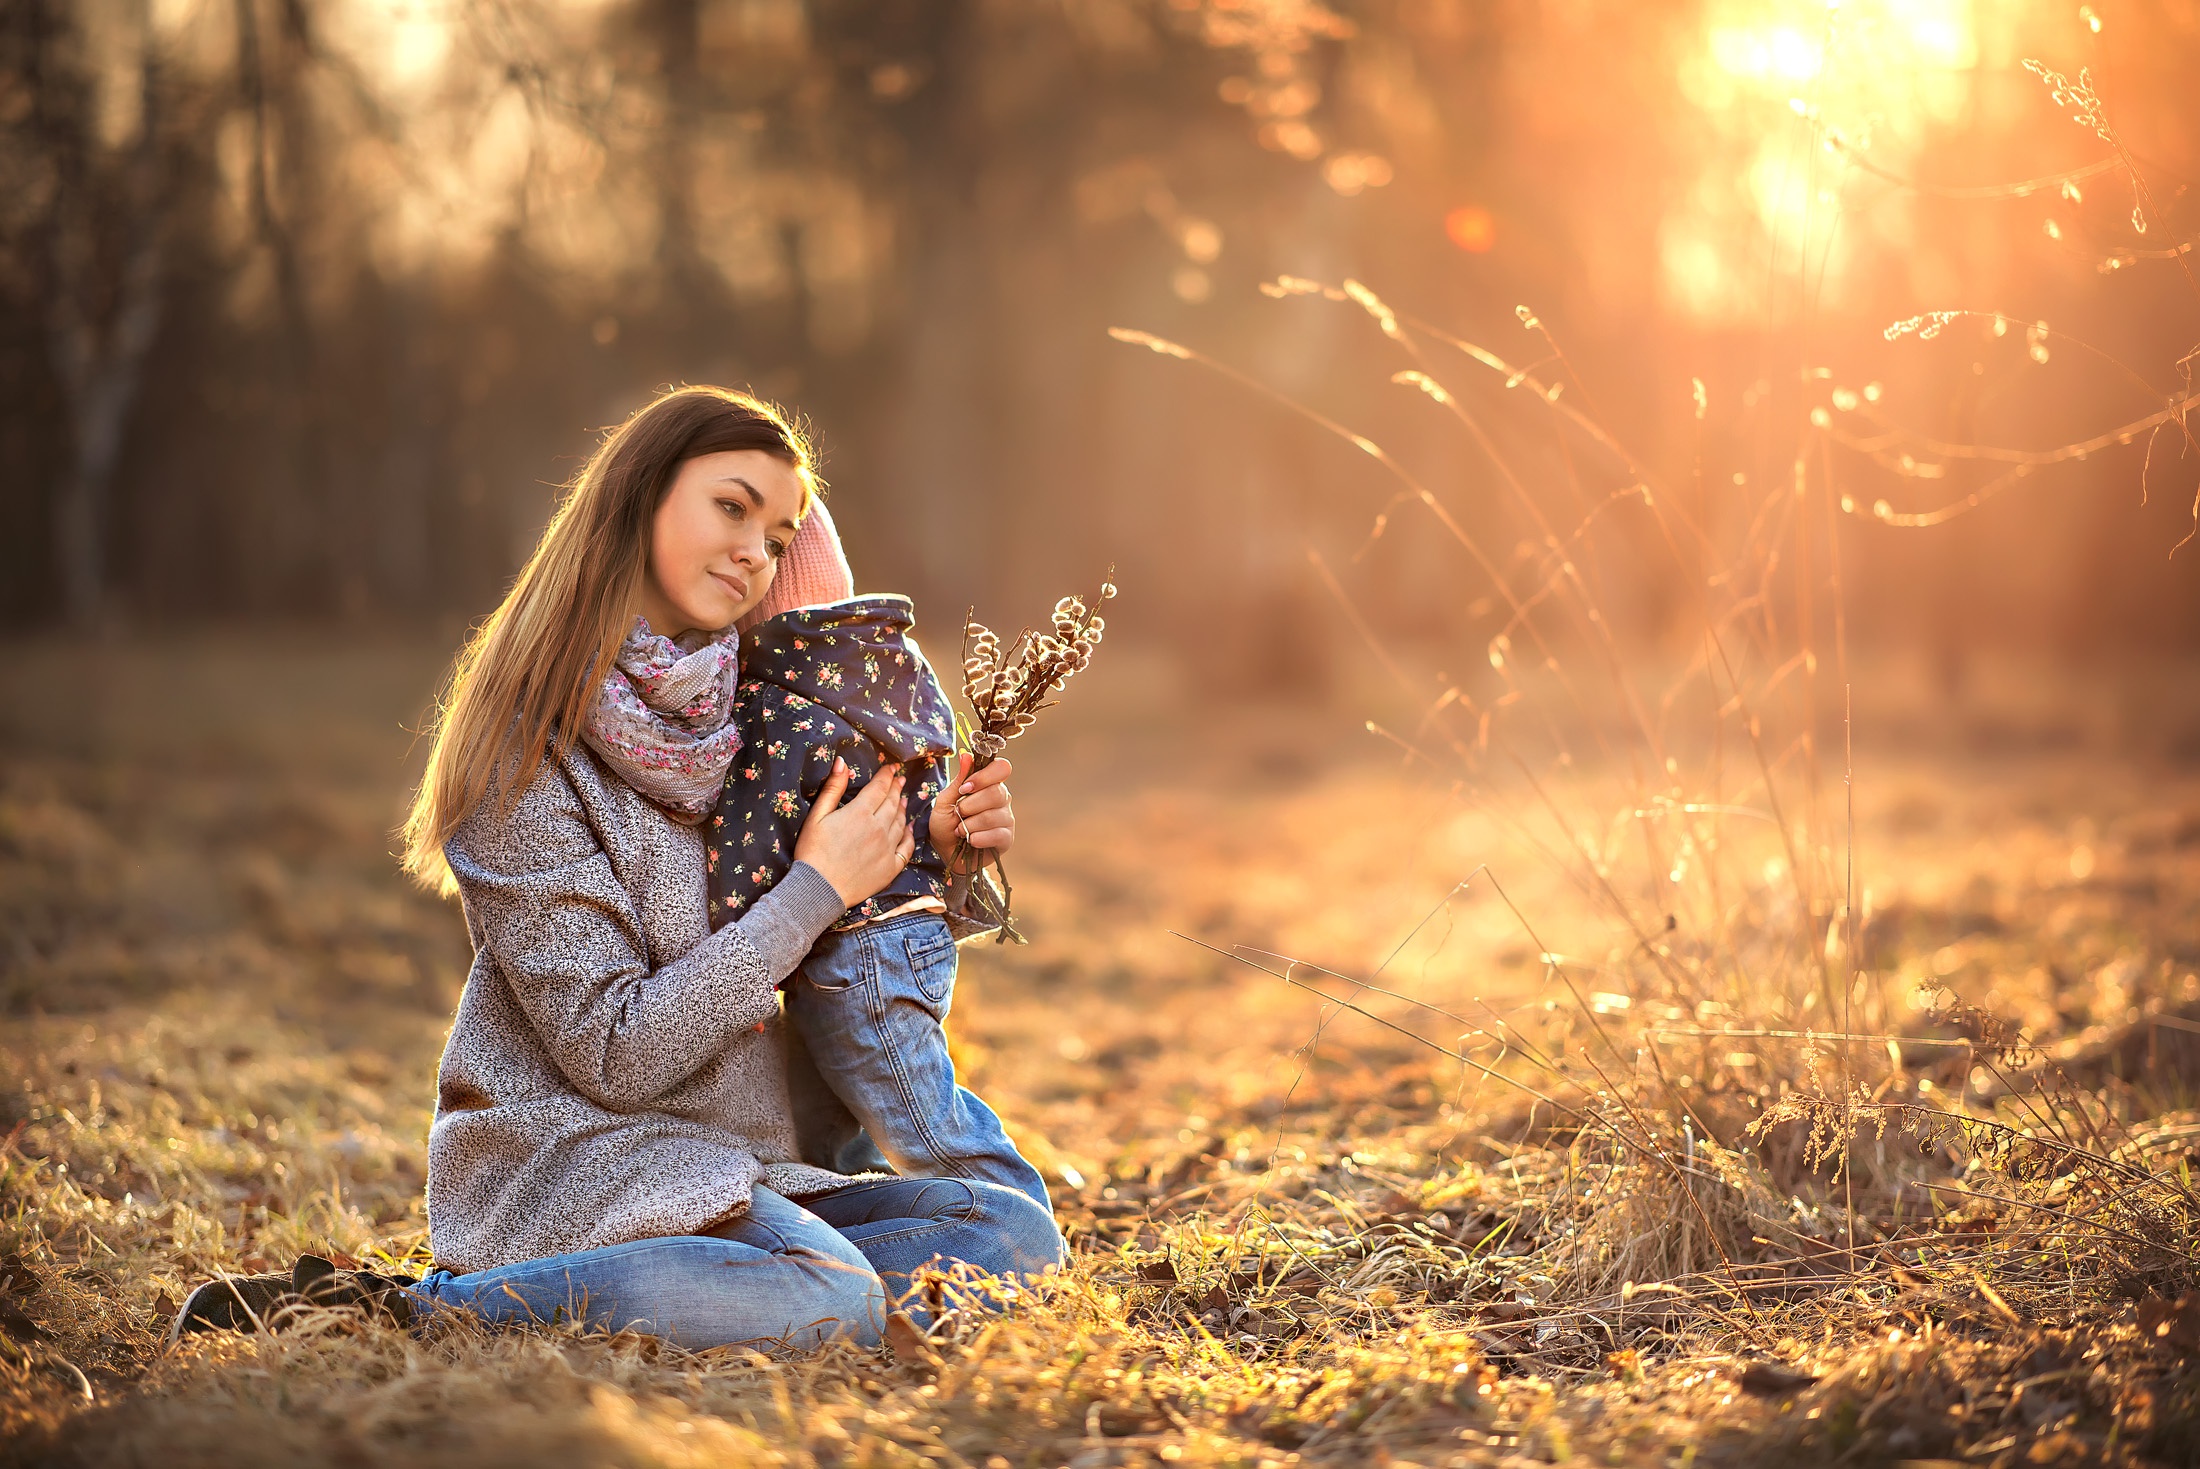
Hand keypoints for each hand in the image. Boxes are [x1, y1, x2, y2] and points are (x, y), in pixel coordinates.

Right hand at [793, 757, 913, 906]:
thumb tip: (842, 762)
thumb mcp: (817, 816)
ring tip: (903, 800)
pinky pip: (906, 847)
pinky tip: (908, 829)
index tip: (892, 768)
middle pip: (893, 803)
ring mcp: (887, 848)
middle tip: (900, 780)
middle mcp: (879, 828)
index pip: (879, 788)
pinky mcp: (891, 867)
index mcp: (860, 813)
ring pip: (900, 822)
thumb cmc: (813, 852)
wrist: (819, 890)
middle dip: (896, 788)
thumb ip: (832, 788)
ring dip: (902, 808)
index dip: (886, 775)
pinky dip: (909, 835)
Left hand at [930, 753, 1014, 874]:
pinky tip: (971, 841)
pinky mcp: (1007, 838)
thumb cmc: (946, 824)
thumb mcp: (945, 801)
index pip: (1001, 768)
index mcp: (989, 784)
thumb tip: (966, 755)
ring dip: (970, 825)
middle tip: (959, 813)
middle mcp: (1002, 798)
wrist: (946, 852)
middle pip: (996, 793)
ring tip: (961, 830)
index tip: (965, 788)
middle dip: (970, 805)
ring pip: (993, 815)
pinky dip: (978, 838)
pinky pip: (998, 834)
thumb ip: (958, 781)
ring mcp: (1007, 818)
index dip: (984, 776)